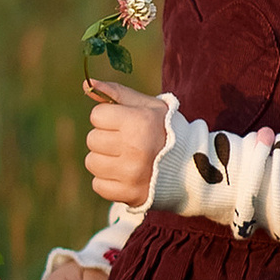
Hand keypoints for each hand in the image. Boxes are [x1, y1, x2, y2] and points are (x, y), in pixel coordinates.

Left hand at [83, 76, 172, 211]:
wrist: (192, 167)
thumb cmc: (165, 130)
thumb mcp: (148, 106)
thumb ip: (117, 93)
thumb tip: (87, 85)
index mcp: (138, 123)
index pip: (97, 116)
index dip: (108, 117)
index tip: (124, 123)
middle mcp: (134, 149)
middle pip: (92, 139)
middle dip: (106, 138)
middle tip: (127, 142)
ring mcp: (131, 174)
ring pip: (92, 162)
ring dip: (104, 159)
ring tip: (124, 158)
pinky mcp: (129, 194)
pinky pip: (98, 185)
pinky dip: (108, 180)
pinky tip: (125, 174)